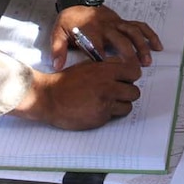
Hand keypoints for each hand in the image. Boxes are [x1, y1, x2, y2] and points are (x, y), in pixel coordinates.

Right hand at [9, 60, 142, 129]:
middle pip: (135, 92)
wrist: (49, 97)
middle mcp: (108, 86)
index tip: (126, 79)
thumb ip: (107, 66)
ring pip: (128, 106)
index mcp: (105, 70)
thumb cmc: (66, 81)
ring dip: (121, 104)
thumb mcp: (88, 65)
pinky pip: (115, 116)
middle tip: (118, 92)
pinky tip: (98, 108)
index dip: (131, 76)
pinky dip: (110, 113)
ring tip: (109, 102)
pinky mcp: (100, 118)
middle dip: (127, 92)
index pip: (134, 72)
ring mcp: (105, 103)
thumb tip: (123, 67)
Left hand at [50, 5, 162, 69]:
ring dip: (141, 46)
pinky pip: (139, 26)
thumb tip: (57, 66)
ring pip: (133, 33)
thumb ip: (58, 49)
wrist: (77, 0)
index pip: (98, 48)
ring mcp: (116, 23)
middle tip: (134, 72)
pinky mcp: (122, 21)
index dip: (104, 62)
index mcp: (91, 31)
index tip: (110, 75)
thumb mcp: (58, 33)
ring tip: (147, 61)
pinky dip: (149, 35)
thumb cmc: (69, 20)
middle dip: (128, 56)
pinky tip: (157, 46)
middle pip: (120, 41)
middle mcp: (106, 26)